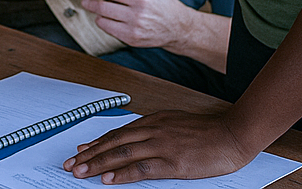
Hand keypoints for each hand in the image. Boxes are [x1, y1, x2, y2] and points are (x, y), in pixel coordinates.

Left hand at [63, 109, 254, 181]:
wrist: (231, 135)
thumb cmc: (205, 133)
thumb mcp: (174, 125)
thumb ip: (154, 131)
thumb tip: (134, 139)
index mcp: (152, 120)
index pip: (117, 133)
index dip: (97, 142)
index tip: (80, 150)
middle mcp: (152, 130)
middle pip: (114, 143)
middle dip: (90, 154)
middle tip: (71, 164)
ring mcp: (161, 145)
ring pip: (122, 154)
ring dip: (98, 164)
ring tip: (81, 172)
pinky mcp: (172, 162)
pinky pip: (142, 168)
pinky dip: (123, 174)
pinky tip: (108, 180)